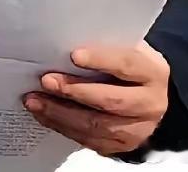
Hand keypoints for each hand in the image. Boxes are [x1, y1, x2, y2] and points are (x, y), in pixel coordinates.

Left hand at [23, 41, 169, 155]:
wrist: (146, 94)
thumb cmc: (126, 64)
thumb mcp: (123, 47)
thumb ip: (102, 44)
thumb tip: (62, 41)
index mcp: (152, 72)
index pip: (126, 65)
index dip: (100, 60)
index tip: (74, 55)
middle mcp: (151, 104)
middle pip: (110, 101)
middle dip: (74, 91)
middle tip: (46, 81)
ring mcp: (138, 129)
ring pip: (97, 126)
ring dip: (61, 113)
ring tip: (34, 101)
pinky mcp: (122, 146)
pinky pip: (90, 141)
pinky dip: (63, 127)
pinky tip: (44, 115)